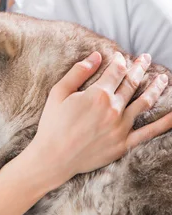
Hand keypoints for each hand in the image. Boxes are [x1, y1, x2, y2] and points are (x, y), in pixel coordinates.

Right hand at [31, 51, 171, 185]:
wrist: (53, 158)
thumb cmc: (52, 124)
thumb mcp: (59, 92)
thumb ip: (78, 72)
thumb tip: (96, 56)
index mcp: (97, 94)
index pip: (116, 71)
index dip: (120, 61)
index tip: (121, 56)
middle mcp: (113, 109)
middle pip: (132, 83)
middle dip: (140, 68)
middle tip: (146, 58)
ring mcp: (121, 127)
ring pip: (145, 102)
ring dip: (156, 88)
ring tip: (163, 78)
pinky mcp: (124, 144)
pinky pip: (149, 132)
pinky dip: (164, 123)